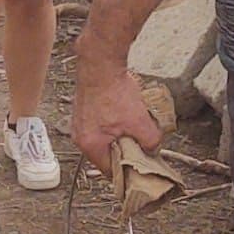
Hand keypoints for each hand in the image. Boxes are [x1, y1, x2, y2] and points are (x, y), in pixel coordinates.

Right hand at [73, 35, 162, 173]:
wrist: (101, 62)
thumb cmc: (113, 91)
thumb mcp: (140, 122)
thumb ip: (150, 141)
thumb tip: (154, 148)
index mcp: (90, 145)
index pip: (110, 171)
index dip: (127, 172)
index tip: (140, 170)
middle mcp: (80, 135)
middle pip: (108, 153)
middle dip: (125, 150)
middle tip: (140, 145)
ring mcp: (80, 121)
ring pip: (106, 137)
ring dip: (121, 133)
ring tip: (134, 124)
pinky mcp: (85, 107)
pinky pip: (103, 122)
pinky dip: (115, 120)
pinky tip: (125, 110)